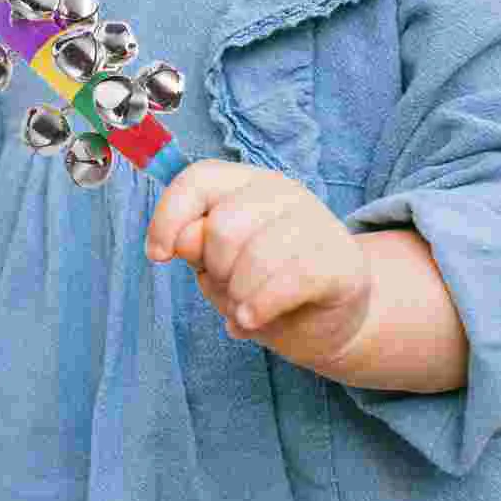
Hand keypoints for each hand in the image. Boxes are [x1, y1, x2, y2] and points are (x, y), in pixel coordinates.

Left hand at [145, 160, 373, 378]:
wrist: (334, 321)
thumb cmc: (268, 288)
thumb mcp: (221, 267)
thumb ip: (198, 246)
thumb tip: (182, 239)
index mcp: (248, 184)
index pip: (199, 179)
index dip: (169, 216)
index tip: (158, 255)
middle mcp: (284, 193)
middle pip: (222, 225)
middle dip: (215, 269)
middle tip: (230, 289)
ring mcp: (318, 223)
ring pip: (255, 255)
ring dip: (239, 295)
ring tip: (246, 309)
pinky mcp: (342, 261)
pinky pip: (290, 280)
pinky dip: (262, 306)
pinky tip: (254, 319)